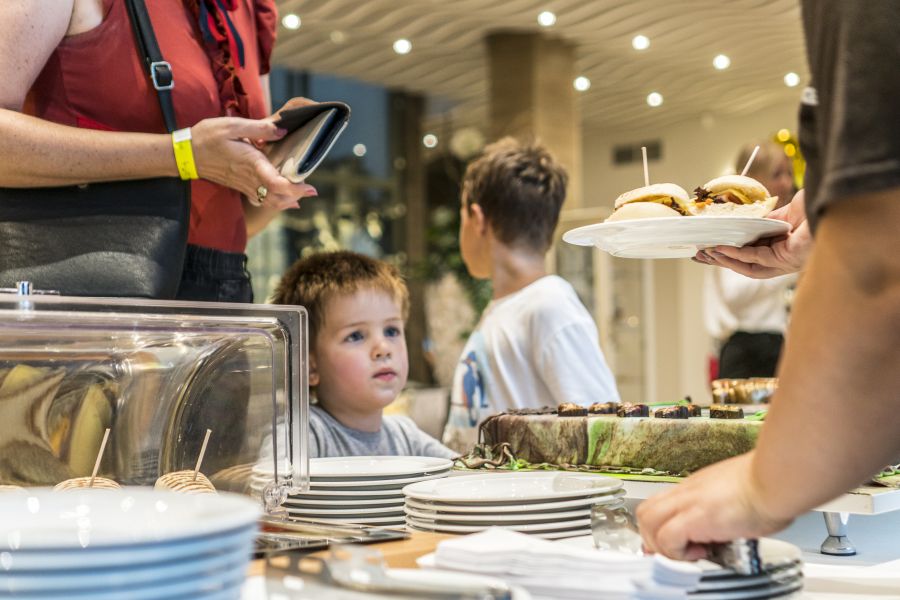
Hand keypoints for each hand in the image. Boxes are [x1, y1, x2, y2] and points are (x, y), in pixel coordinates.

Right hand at [190, 116, 315, 210]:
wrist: (184, 153)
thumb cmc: (207, 136)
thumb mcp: (232, 125)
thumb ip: (259, 128)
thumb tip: (282, 131)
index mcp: (250, 163)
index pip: (276, 184)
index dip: (295, 189)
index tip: (310, 187)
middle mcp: (248, 178)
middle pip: (276, 197)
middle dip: (296, 196)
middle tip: (311, 192)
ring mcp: (243, 184)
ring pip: (268, 201)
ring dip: (285, 201)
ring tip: (301, 196)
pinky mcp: (238, 186)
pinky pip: (258, 199)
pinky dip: (272, 201)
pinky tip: (281, 199)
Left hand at [636, 453, 791, 560]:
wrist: (776, 479)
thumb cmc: (769, 484)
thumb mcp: (736, 492)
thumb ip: (724, 506)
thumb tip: (732, 523)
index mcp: (696, 487)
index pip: (660, 504)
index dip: (657, 526)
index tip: (668, 543)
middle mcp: (687, 492)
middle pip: (645, 511)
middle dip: (653, 537)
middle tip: (675, 551)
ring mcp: (689, 502)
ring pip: (648, 522)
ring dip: (662, 545)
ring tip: (688, 553)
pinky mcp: (696, 516)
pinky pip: (667, 538)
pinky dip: (677, 552)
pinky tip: (702, 552)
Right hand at [695, 189, 811, 277]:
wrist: (832, 204)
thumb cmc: (814, 208)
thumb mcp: (781, 213)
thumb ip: (762, 219)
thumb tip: (739, 218)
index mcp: (780, 247)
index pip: (748, 254)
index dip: (728, 252)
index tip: (709, 247)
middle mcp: (781, 258)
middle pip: (744, 264)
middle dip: (720, 260)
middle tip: (699, 254)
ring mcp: (783, 261)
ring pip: (746, 266)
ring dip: (724, 261)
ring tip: (706, 253)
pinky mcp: (784, 259)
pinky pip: (754, 258)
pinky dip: (735, 254)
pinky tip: (720, 248)